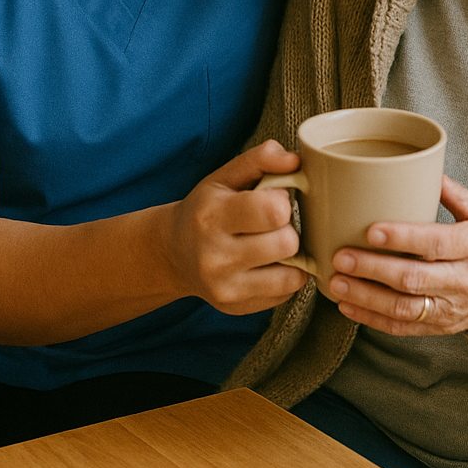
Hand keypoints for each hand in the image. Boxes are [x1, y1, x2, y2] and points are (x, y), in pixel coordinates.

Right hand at [163, 141, 306, 314]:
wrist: (173, 252)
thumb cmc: (206, 208)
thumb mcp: (225, 176)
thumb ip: (260, 159)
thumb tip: (295, 160)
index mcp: (212, 217)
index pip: (272, 211)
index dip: (282, 200)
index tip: (274, 199)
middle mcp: (215, 257)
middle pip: (286, 243)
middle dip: (287, 229)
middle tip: (273, 225)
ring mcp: (225, 288)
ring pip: (292, 274)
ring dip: (291, 257)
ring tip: (274, 244)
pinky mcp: (237, 308)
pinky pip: (286, 293)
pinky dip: (286, 277)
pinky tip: (269, 264)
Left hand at [327, 176, 467, 334]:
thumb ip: (451, 191)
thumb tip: (419, 163)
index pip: (435, 243)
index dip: (402, 238)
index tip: (370, 230)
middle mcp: (465, 280)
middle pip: (414, 278)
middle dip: (373, 269)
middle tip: (341, 256)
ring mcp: (453, 308)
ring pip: (405, 308)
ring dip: (367, 297)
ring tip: (337, 282)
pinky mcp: (442, 327)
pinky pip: (404, 328)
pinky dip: (373, 320)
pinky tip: (348, 306)